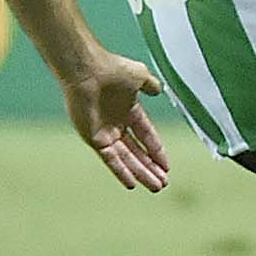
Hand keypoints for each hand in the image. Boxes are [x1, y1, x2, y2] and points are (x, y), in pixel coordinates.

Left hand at [61, 51, 170, 191]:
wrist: (89, 71)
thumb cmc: (112, 69)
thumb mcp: (140, 75)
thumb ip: (150, 85)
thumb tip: (158, 90)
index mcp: (128, 110)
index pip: (146, 135)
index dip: (157, 151)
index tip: (167, 166)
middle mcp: (116, 124)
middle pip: (137, 152)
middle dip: (151, 168)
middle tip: (163, 183)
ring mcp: (104, 133)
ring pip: (126, 159)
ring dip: (140, 173)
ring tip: (155, 187)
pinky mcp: (94, 139)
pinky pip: (110, 159)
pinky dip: (121, 171)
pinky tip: (131, 183)